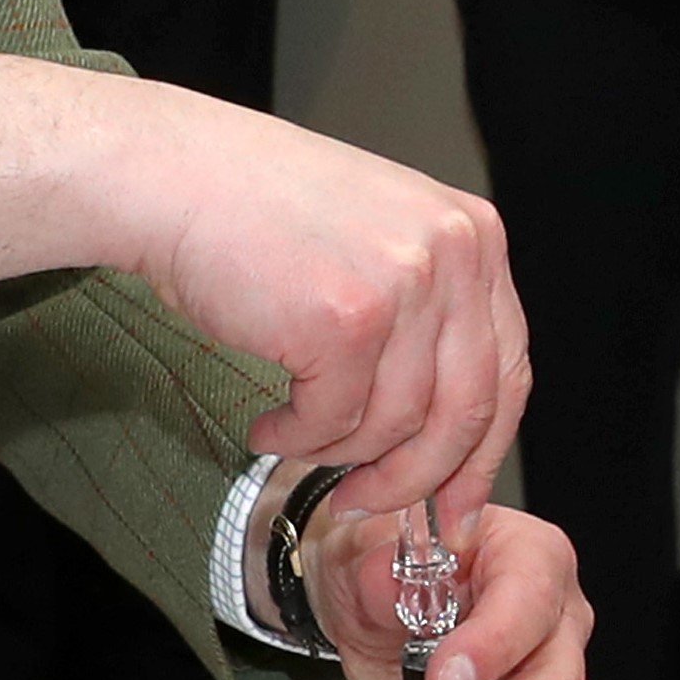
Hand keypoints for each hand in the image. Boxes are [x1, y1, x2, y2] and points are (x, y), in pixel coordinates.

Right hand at [0, 53, 530, 532]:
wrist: (171, 175)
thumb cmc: (252, 206)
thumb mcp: (374, 238)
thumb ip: (424, 311)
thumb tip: (440, 424)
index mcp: (473, 234)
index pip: (508, 370)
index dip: (482, 450)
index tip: (455, 499)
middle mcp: (454, 254)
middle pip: (466, 411)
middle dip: (418, 477)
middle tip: (373, 503)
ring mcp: (403, 285)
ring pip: (395, 425)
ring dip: (337, 454)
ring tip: (291, 441)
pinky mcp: (345, 321)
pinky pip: (333, 421)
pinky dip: (296, 440)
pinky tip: (266, 427)